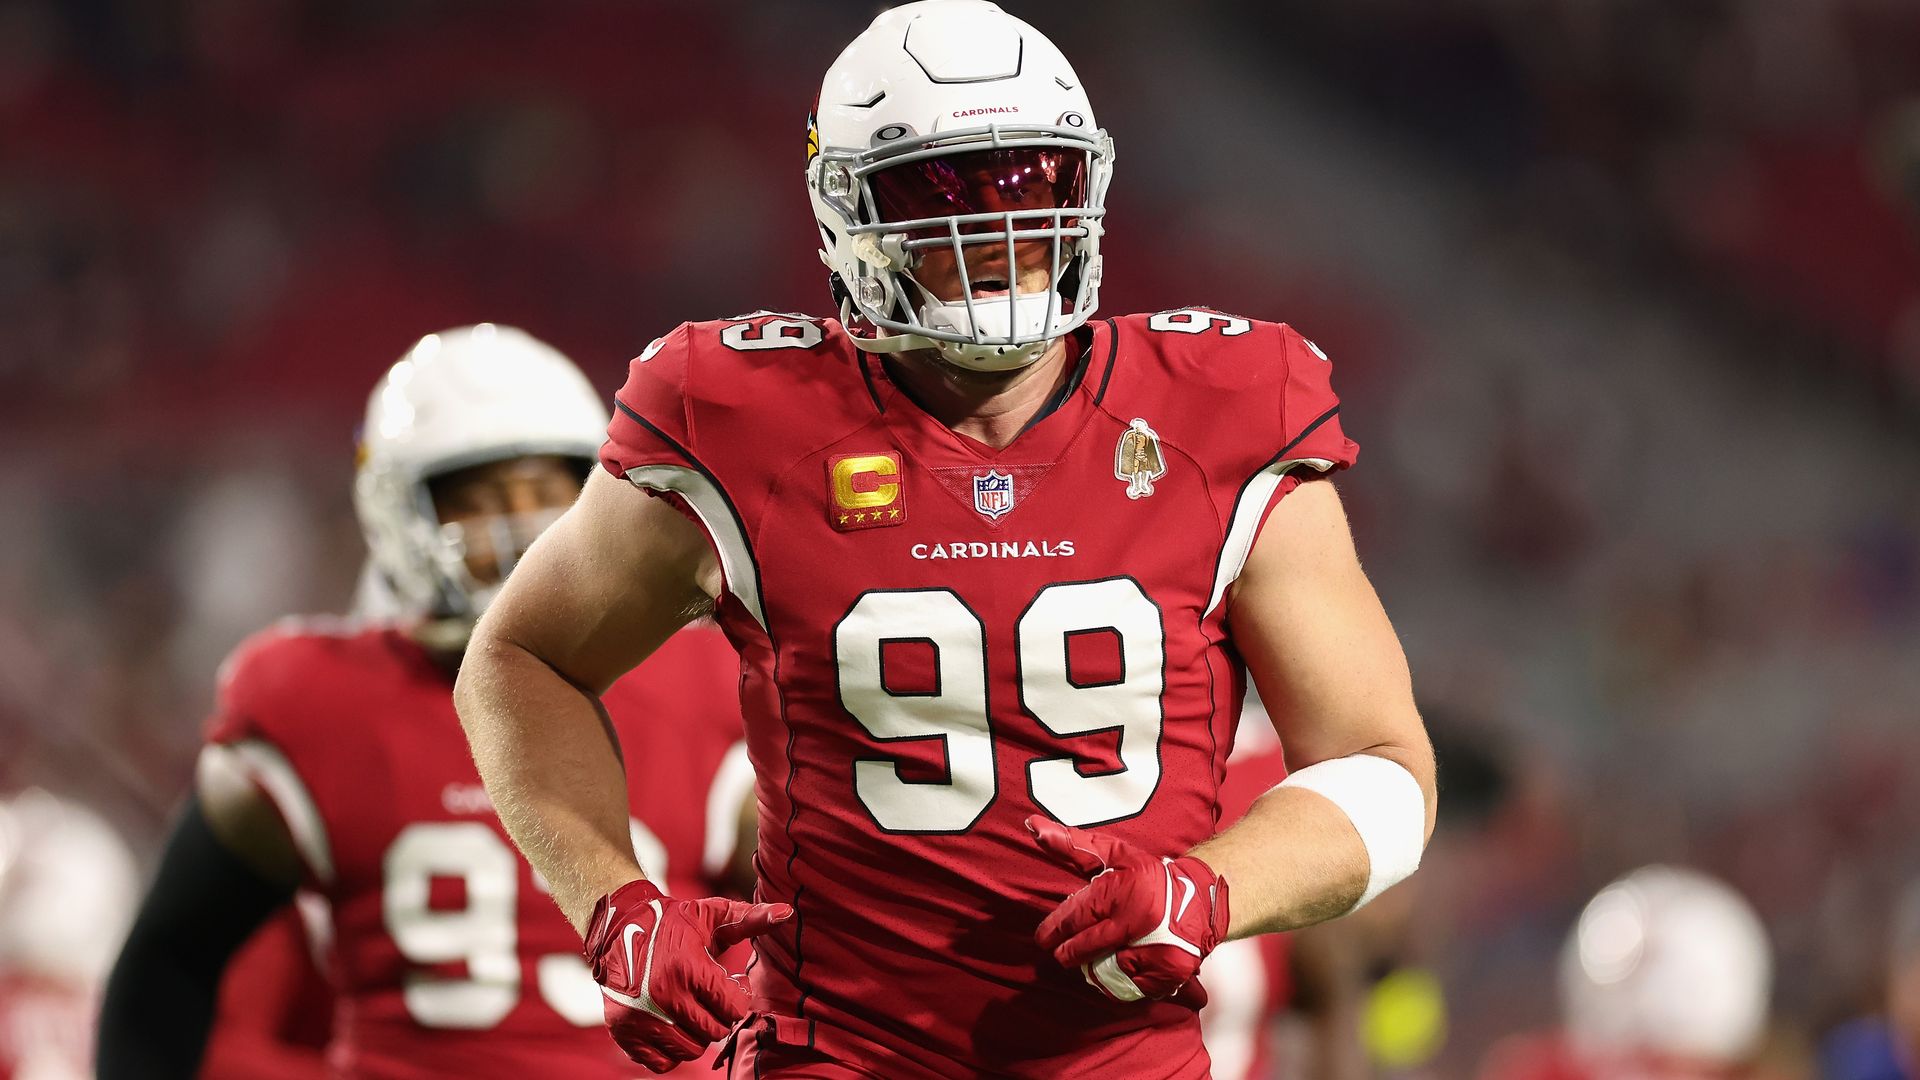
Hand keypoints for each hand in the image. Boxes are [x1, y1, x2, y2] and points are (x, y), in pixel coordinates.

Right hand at [582, 879, 792, 1072]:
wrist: (615, 927)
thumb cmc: (670, 921)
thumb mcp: (709, 915)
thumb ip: (749, 918)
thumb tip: (786, 912)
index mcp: (688, 968)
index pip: (734, 1009)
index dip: (737, 998)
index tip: (731, 985)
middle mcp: (664, 997)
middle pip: (714, 1032)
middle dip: (719, 1016)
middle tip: (711, 999)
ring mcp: (642, 1018)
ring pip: (690, 1050)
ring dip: (696, 1034)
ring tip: (692, 1010)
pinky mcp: (625, 1033)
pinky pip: (662, 1062)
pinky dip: (671, 1050)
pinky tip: (672, 1025)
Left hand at [1027, 815, 1227, 1006]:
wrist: (1202, 900)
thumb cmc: (1151, 877)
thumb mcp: (1114, 854)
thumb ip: (1072, 845)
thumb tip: (1034, 827)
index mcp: (1121, 892)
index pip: (1075, 917)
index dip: (1055, 930)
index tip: (1044, 938)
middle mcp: (1136, 923)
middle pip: (1083, 949)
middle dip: (1068, 951)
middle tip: (1063, 951)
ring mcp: (1152, 951)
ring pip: (1101, 972)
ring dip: (1093, 966)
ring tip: (1099, 954)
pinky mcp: (1165, 973)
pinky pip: (1127, 988)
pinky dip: (1119, 981)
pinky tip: (1123, 965)